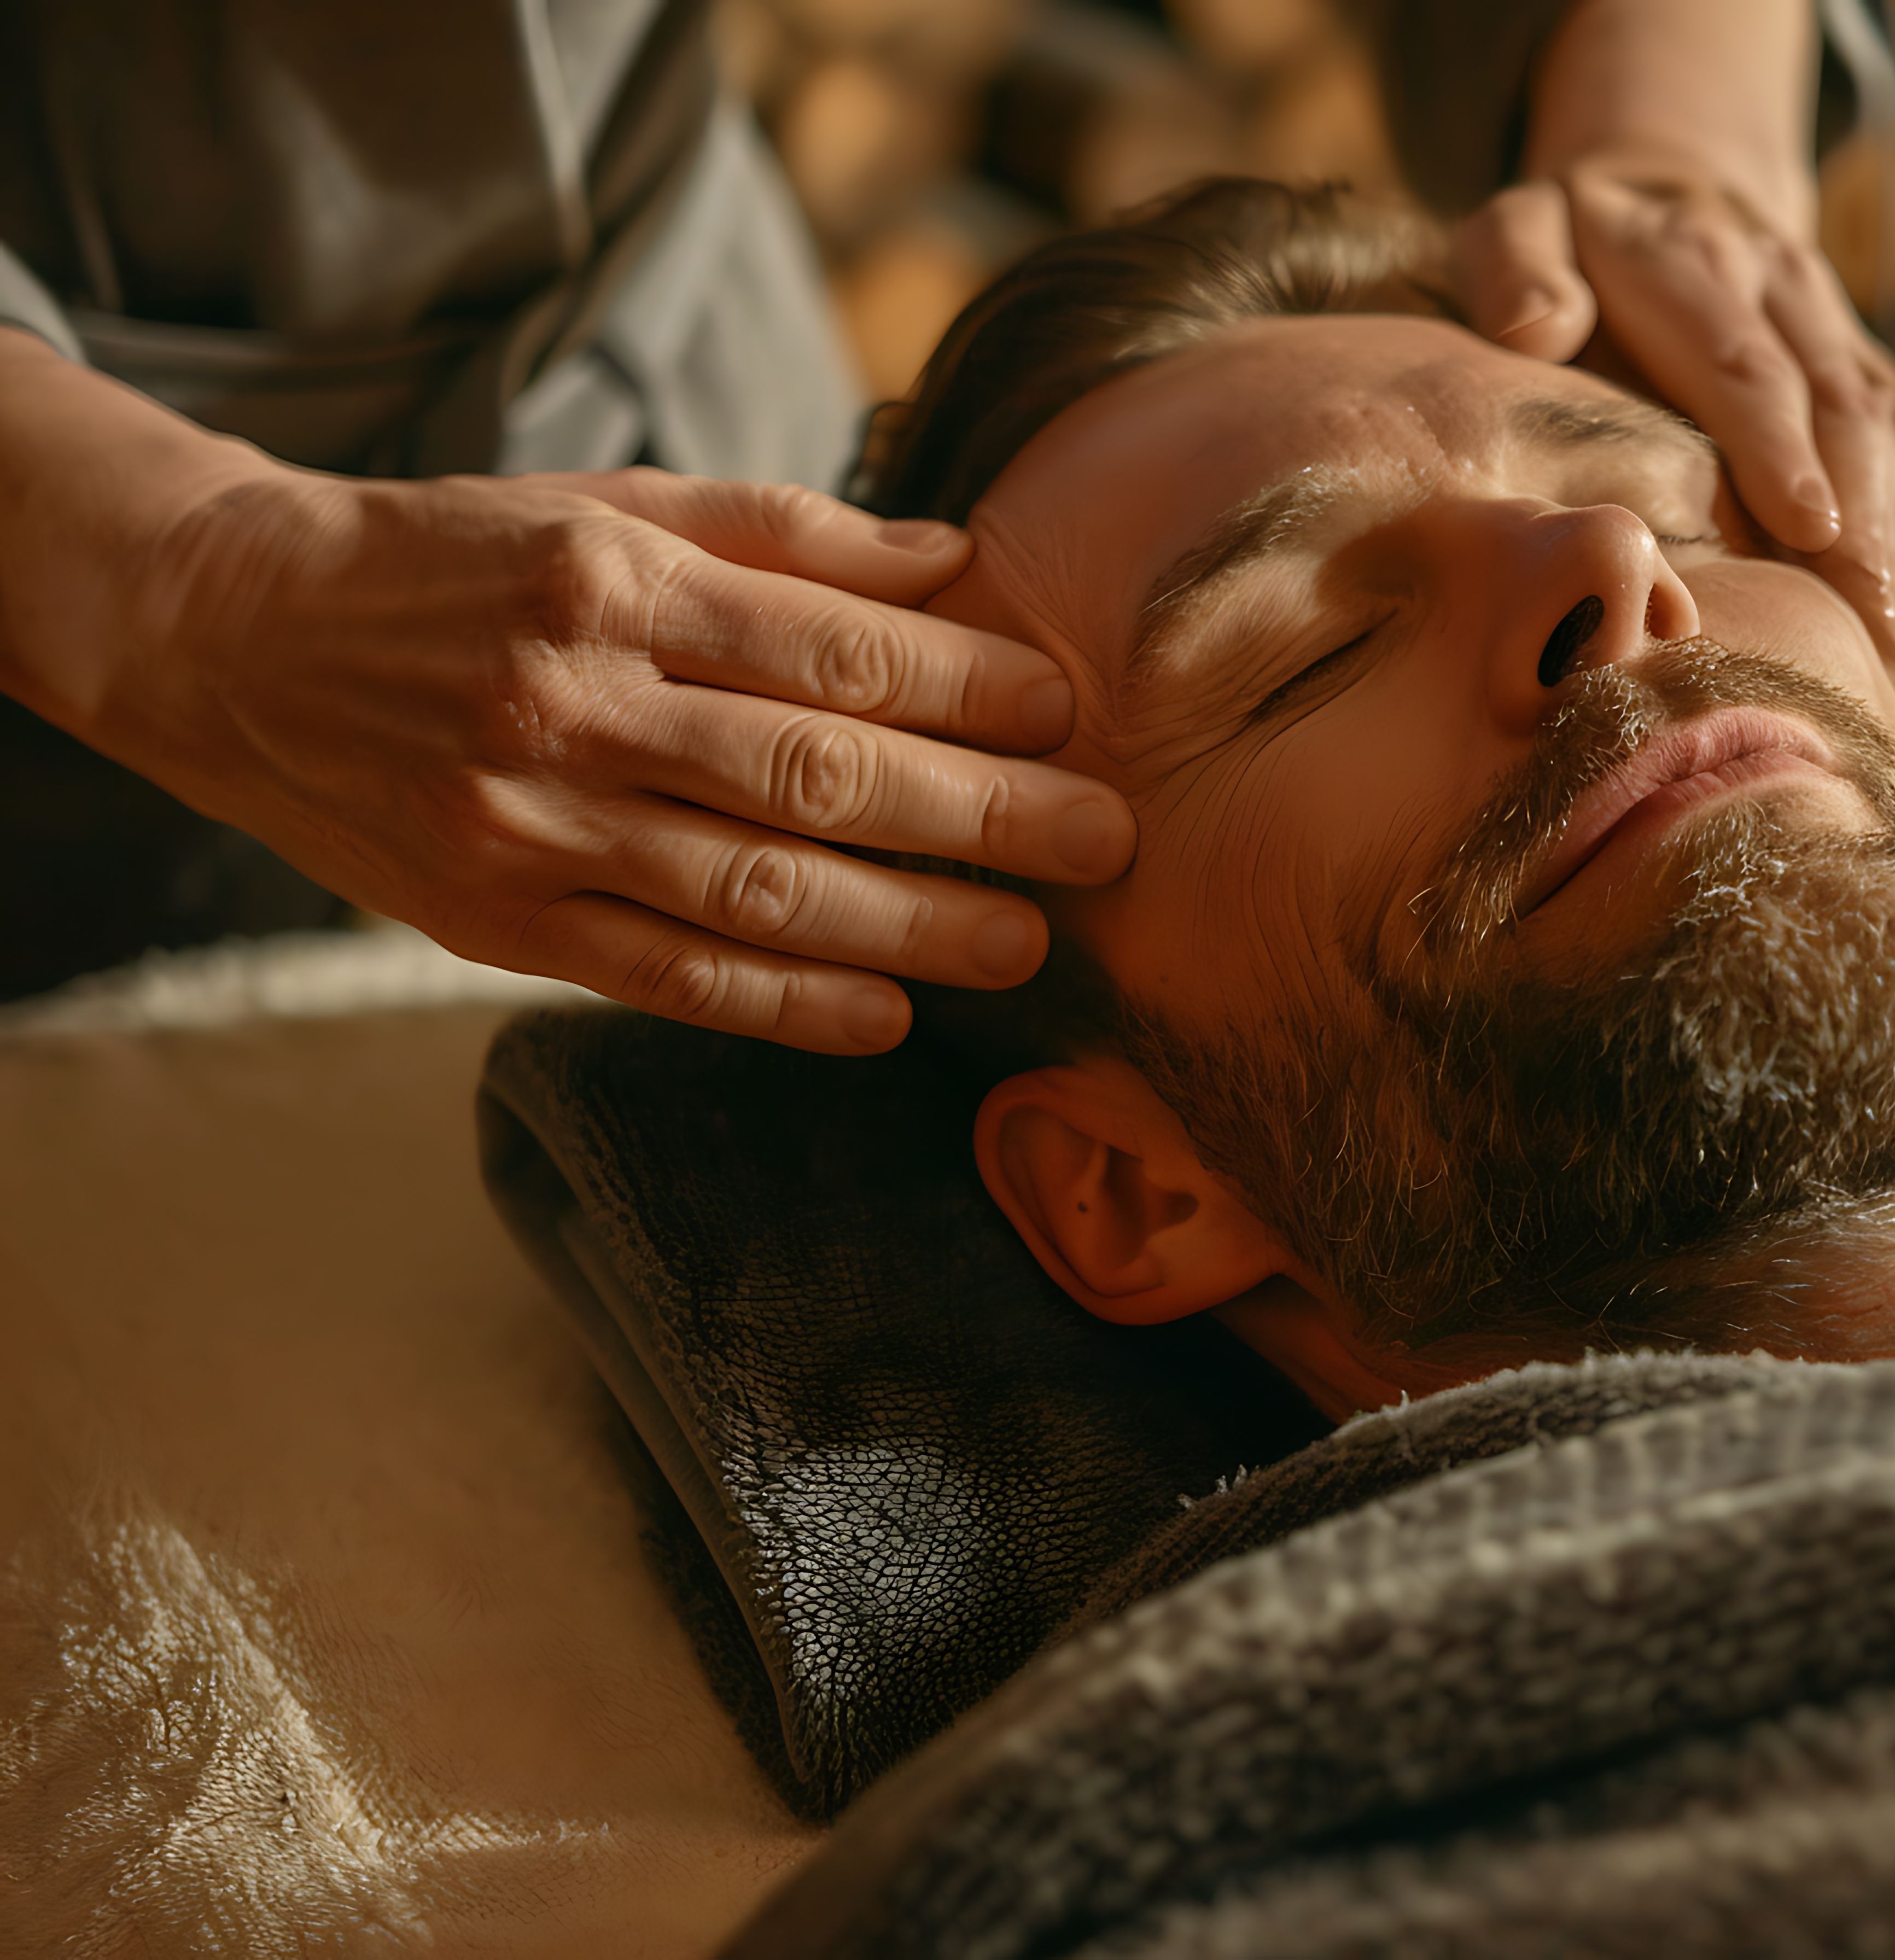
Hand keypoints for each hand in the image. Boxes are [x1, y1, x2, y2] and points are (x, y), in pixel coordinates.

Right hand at [0, 339, 1136, 1055]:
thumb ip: (781, 533)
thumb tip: (952, 562)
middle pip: (816, 775)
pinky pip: (669, 978)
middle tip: (1102, 841)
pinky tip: (887, 1015)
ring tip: (1026, 944)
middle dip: (980, 814)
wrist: (233, 638)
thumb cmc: (453, 561)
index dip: (966, 686)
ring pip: (756, 892)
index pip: (828, 648)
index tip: (1068, 711)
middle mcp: (568, 708)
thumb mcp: (603, 507)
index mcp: (606, 585)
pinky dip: (787, 1004)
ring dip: (911, 926)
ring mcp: (528, 827)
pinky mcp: (495, 922)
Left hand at [1454, 162, 1894, 677]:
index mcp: (1692, 262)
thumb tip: (1537, 326)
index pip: (1744, 362)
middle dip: (1862, 527)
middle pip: (1839, 411)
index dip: (1780, 443)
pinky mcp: (1871, 372)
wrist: (1663, 189)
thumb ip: (1514, 267)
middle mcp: (1783, 290)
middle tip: (1867, 631)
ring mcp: (1838, 332)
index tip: (1810, 526)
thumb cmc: (1570, 244)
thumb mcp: (1518, 227)